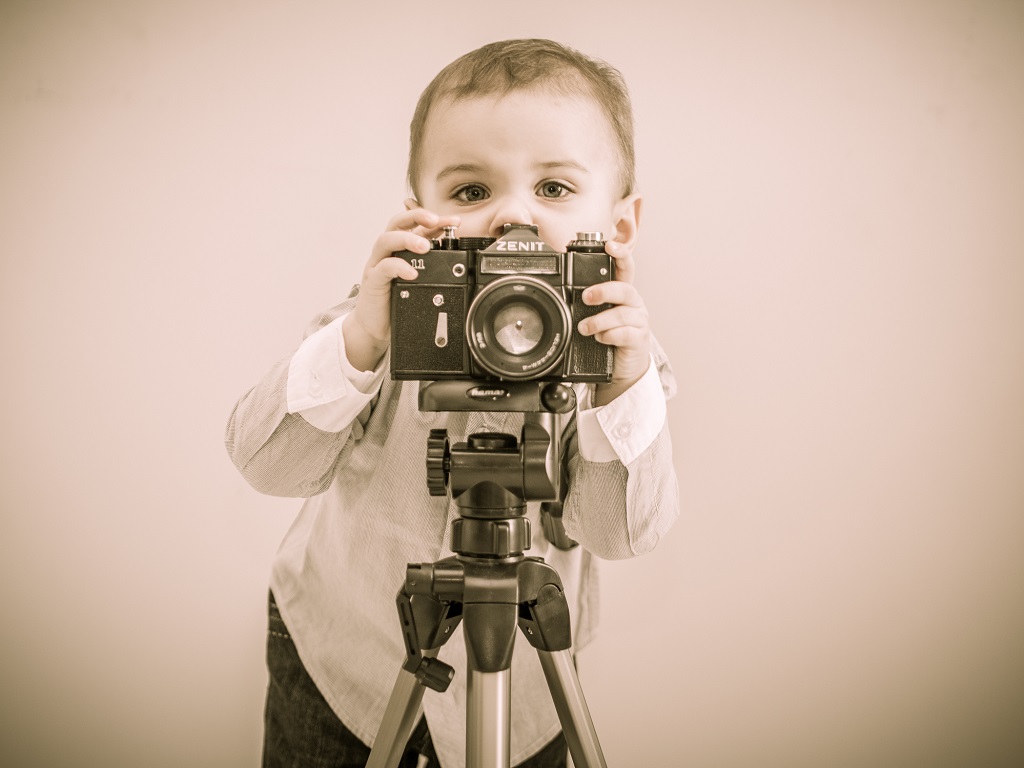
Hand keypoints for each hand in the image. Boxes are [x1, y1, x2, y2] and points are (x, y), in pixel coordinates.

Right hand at [343, 203, 459, 370]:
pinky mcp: (372, 281)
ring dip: (407, 239)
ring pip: (387, 240)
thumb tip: (456, 259)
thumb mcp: (418, 281)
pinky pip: (383, 268)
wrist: (375, 327)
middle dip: (416, 216)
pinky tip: (412, 273)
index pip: (415, 225)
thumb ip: (431, 267)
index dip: (434, 219)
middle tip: (435, 221)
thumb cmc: (396, 302)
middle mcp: (387, 252)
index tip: (454, 222)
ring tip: (425, 246)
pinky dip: (399, 267)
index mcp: (400, 249)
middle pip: (397, 222)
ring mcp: (377, 264)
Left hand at [576, 240, 650, 405]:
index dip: (620, 253)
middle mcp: (633, 304)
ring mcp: (639, 321)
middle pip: (624, 289)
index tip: (609, 245)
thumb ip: (587, 302)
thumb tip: (560, 293)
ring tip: (585, 328)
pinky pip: (625, 334)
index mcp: (623, 293)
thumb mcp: (598, 315)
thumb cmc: (609, 336)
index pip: (625, 267)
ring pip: (622, 314)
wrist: (623, 366)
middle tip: (586, 297)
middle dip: (604, 291)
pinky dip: (609, 336)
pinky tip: (600, 339)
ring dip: (599, 320)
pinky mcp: (638, 339)